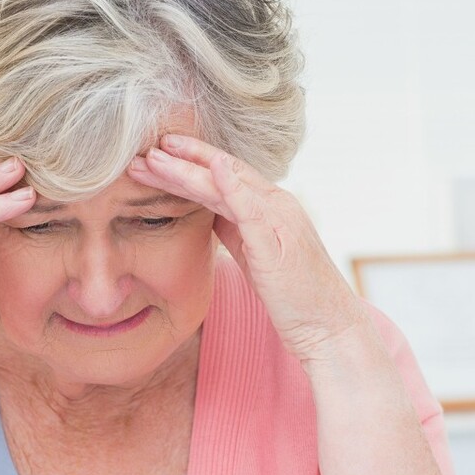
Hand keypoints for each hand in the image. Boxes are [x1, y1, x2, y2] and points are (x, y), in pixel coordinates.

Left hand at [127, 134, 370, 366]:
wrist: (328, 327)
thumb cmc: (293, 298)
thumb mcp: (256, 256)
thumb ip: (235, 230)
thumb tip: (210, 214)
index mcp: (269, 208)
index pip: (225, 177)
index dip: (190, 164)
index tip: (157, 154)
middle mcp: (277, 205)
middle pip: (222, 173)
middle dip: (182, 159)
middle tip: (146, 147)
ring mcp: (279, 220)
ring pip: (228, 184)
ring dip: (189, 168)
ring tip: (155, 156)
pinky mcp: (278, 241)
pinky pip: (252, 207)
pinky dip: (232, 185)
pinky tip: (212, 168)